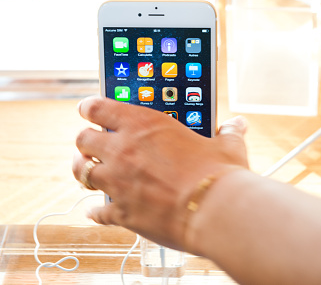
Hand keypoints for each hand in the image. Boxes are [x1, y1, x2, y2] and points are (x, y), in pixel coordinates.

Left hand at [72, 96, 248, 250]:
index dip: (89, 107)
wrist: (215, 210)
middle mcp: (123, 150)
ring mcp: (118, 182)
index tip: (87, 109)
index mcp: (144, 125)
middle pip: (83, 139)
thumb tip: (238, 125)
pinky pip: (98, 212)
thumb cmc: (219, 174)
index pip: (99, 107)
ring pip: (81, 172)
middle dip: (85, 141)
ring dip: (82, 171)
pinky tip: (95, 213)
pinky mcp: (122, 212)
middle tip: (90, 145)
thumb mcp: (226, 146)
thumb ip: (228, 133)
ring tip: (86, 173)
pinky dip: (96, 212)